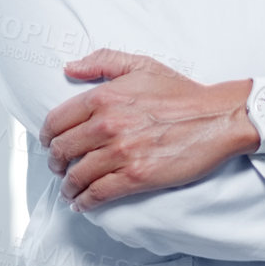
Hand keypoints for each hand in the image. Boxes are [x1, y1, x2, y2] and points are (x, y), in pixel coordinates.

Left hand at [42, 48, 251, 210]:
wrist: (217, 118)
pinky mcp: (136, 177)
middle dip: (55, 163)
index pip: (57, 120)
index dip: (47, 136)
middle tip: (58, 169)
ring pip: (77, 175)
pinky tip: (82, 203)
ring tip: (69, 190)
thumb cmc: (181, 93)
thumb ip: (102, 62)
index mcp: (103, 97)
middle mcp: (107, 124)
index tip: (49, 144)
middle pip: (62, 150)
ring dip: (68, 186)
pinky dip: (85, 201)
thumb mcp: (141, 65)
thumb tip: (69, 68)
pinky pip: (98, 193)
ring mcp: (121, 152)